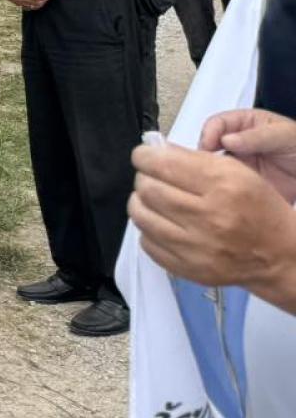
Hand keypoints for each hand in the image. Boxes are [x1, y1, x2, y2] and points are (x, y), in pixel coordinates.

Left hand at [130, 141, 295, 290]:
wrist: (278, 255)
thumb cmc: (258, 209)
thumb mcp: (237, 172)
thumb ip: (193, 157)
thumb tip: (155, 150)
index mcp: (222, 186)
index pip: (163, 164)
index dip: (144, 156)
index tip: (143, 156)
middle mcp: (209, 217)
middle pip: (148, 189)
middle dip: (143, 178)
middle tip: (150, 178)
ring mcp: (196, 247)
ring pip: (141, 216)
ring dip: (140, 203)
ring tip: (151, 199)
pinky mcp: (187, 268)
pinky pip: (146, 242)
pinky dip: (148, 229)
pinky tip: (162, 223)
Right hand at [199, 109, 295, 204]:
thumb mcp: (284, 135)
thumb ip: (257, 136)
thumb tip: (227, 139)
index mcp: (244, 124)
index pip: (216, 124)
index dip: (209, 134)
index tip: (209, 146)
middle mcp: (237, 143)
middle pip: (209, 146)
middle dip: (205, 155)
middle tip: (207, 165)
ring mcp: (239, 164)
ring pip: (214, 167)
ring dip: (213, 173)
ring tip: (219, 179)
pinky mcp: (242, 183)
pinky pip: (226, 186)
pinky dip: (223, 188)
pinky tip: (229, 191)